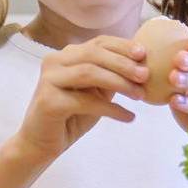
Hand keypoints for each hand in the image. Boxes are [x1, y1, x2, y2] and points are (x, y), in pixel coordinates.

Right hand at [8, 35, 145, 167]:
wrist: (41, 144)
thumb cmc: (71, 117)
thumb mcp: (95, 93)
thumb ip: (111, 77)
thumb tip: (142, 66)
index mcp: (66, 56)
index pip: (98, 43)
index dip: (122, 46)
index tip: (144, 54)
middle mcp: (54, 62)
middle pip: (94, 54)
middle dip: (123, 63)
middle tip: (145, 75)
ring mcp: (49, 80)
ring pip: (89, 72)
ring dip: (119, 82)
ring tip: (140, 96)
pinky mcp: (49, 101)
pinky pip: (85, 101)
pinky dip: (111, 108)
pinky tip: (128, 116)